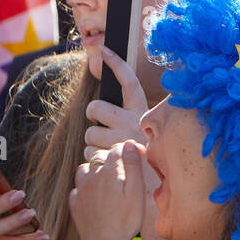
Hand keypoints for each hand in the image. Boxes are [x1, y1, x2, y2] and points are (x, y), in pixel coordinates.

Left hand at [69, 142, 145, 239]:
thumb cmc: (125, 221)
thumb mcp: (136, 192)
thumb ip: (133, 165)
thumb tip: (129, 143)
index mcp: (109, 171)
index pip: (117, 148)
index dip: (128, 149)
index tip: (137, 156)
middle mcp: (92, 176)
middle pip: (100, 156)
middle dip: (112, 158)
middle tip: (124, 170)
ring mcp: (81, 190)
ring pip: (85, 169)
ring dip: (95, 170)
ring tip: (107, 181)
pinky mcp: (75, 203)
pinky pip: (78, 187)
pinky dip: (85, 187)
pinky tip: (94, 197)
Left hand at [84, 47, 148, 161]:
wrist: (151, 188)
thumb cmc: (143, 153)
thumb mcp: (141, 128)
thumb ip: (123, 110)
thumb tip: (98, 68)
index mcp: (142, 112)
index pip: (129, 81)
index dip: (116, 64)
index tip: (104, 51)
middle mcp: (133, 123)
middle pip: (95, 108)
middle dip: (93, 117)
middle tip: (101, 125)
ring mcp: (121, 140)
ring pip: (89, 134)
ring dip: (94, 143)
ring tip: (111, 150)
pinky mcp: (110, 157)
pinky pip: (89, 153)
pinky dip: (94, 159)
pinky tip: (108, 164)